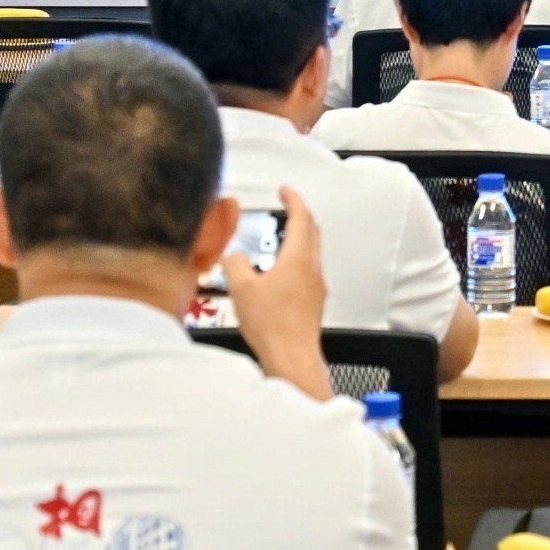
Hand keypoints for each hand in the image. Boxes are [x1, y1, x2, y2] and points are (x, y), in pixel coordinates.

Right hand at [229, 195, 333, 395]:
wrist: (292, 358)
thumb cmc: (272, 325)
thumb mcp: (241, 288)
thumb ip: (234, 263)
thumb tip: (233, 257)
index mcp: (299, 258)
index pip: (302, 217)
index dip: (293, 199)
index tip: (285, 190)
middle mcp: (312, 269)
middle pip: (312, 232)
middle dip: (299, 216)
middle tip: (286, 209)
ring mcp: (316, 287)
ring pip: (311, 253)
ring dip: (297, 240)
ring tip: (276, 241)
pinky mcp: (313, 303)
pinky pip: (307, 273)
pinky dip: (294, 262)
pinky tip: (276, 276)